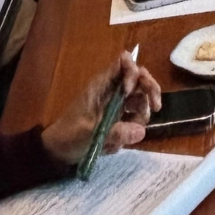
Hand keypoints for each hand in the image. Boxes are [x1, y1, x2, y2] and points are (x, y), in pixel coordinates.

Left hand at [41, 51, 161, 164]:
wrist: (58, 152)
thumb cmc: (69, 136)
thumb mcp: (90, 134)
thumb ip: (115, 132)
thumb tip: (142, 131)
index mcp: (102, 85)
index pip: (123, 62)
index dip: (133, 71)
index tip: (131, 91)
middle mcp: (112, 89)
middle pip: (139, 78)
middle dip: (150, 90)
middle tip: (156, 107)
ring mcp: (116, 103)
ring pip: (141, 98)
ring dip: (142, 114)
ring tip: (131, 133)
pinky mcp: (118, 116)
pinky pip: (135, 115)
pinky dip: (134, 126)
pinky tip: (122, 140)